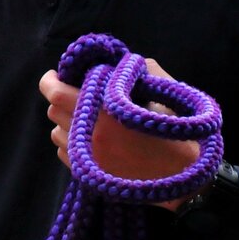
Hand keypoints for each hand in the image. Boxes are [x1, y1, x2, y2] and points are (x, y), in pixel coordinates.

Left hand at [38, 59, 201, 211]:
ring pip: (56, 132)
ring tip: (91, 118)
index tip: (59, 74)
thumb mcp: (161, 88)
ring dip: (67, 121)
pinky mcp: (88, 176)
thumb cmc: (175, 129)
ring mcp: (86, 159)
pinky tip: (96, 138)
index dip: (52, 79)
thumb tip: (110, 62)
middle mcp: (88, 137)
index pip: (55, 92)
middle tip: (79, 93)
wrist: (186, 177)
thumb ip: (131, 69)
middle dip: (62, 98)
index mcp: (102, 112)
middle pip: (53, 110)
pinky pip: (64, 152)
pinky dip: (73, 141)